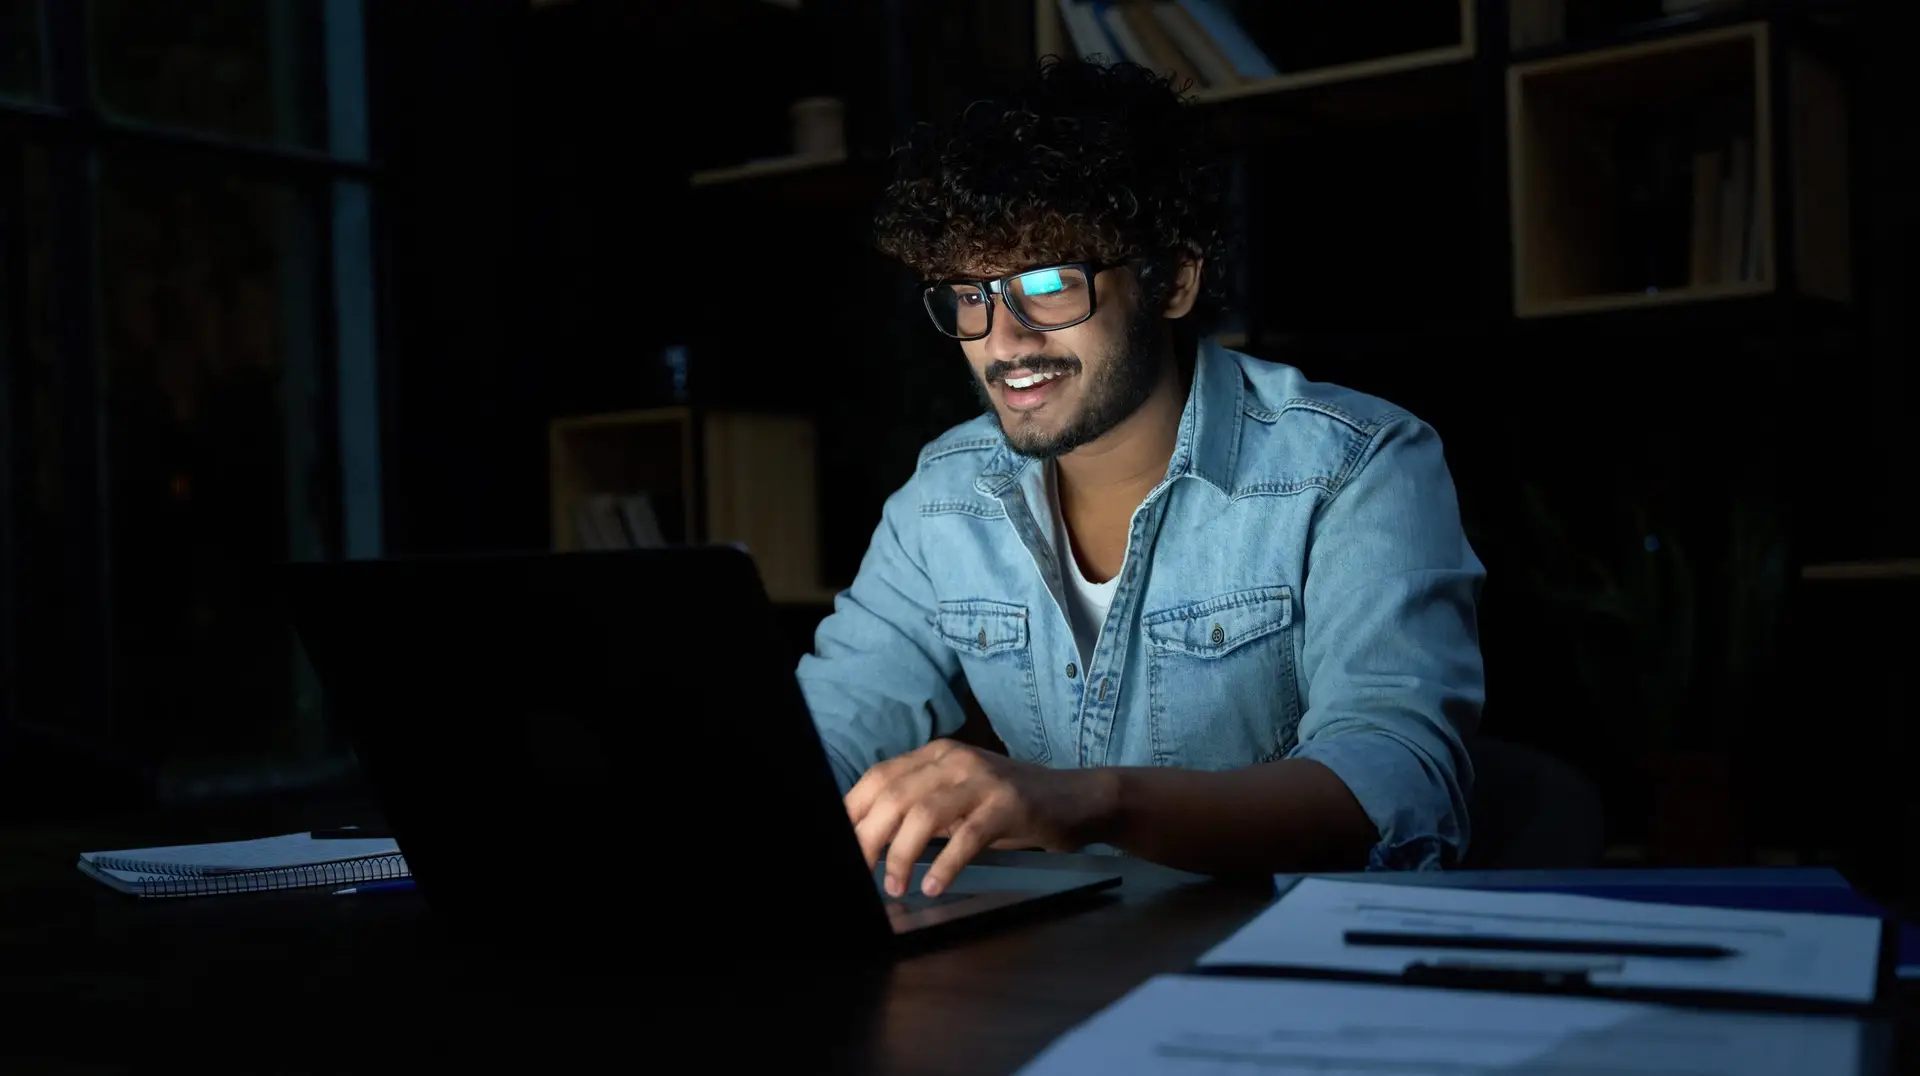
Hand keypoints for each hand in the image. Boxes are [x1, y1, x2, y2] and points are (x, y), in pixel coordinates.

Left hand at [845, 740, 1115, 897]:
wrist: (1077, 798)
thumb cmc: (1012, 805)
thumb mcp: (960, 798)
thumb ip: (920, 808)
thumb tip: (870, 839)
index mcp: (936, 754)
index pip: (878, 777)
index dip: (852, 812)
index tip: (840, 847)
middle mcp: (955, 760)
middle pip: (893, 796)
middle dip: (869, 838)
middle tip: (860, 873)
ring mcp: (983, 780)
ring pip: (923, 813)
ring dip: (902, 854)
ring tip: (894, 886)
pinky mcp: (1010, 804)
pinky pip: (967, 836)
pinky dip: (945, 865)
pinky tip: (934, 886)